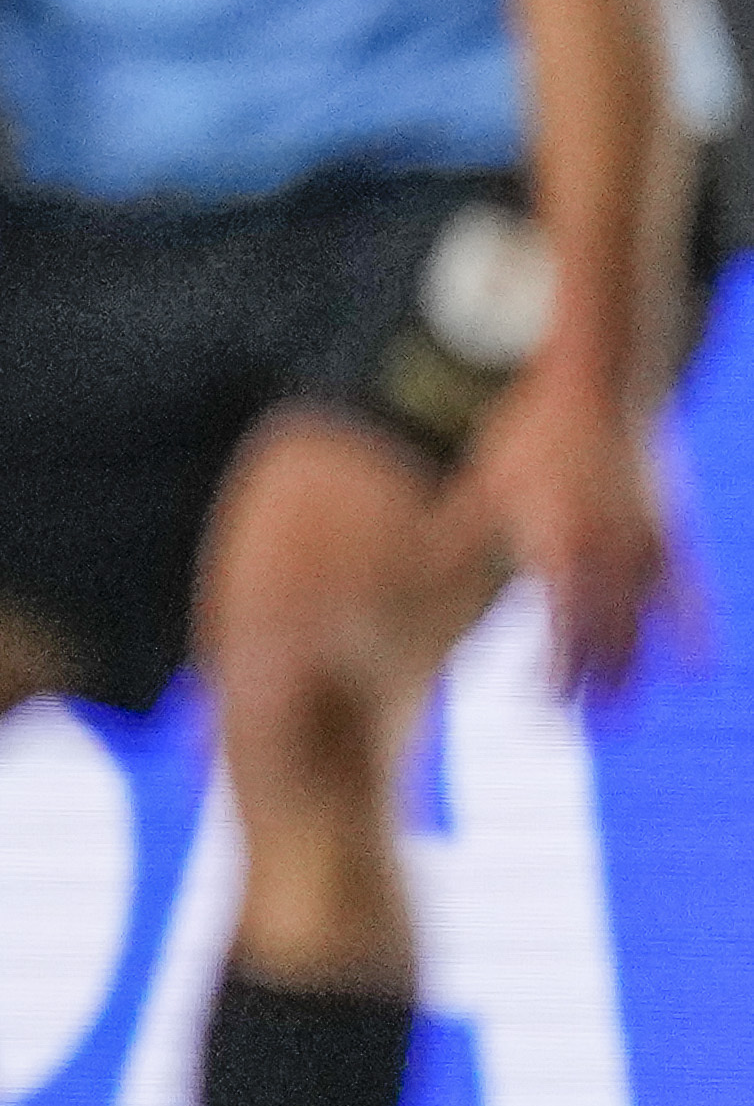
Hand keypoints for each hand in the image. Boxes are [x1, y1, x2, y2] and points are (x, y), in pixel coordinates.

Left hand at [448, 365, 681, 697]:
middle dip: (589, 683)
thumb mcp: (484, 485)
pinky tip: (700, 665)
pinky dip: (694, 628)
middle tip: (569, 723)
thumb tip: (404, 572)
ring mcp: (647, 541)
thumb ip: (454, 537)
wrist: (598, 382)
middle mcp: (608, 549)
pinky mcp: (673, 528)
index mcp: (558, 542)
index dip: (556, 673)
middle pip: (604, 636)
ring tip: (617, 711)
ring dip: (631, 665)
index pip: (560, 628)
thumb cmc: (528, 431)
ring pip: (645, 622)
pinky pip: (691, 590)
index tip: (542, 707)